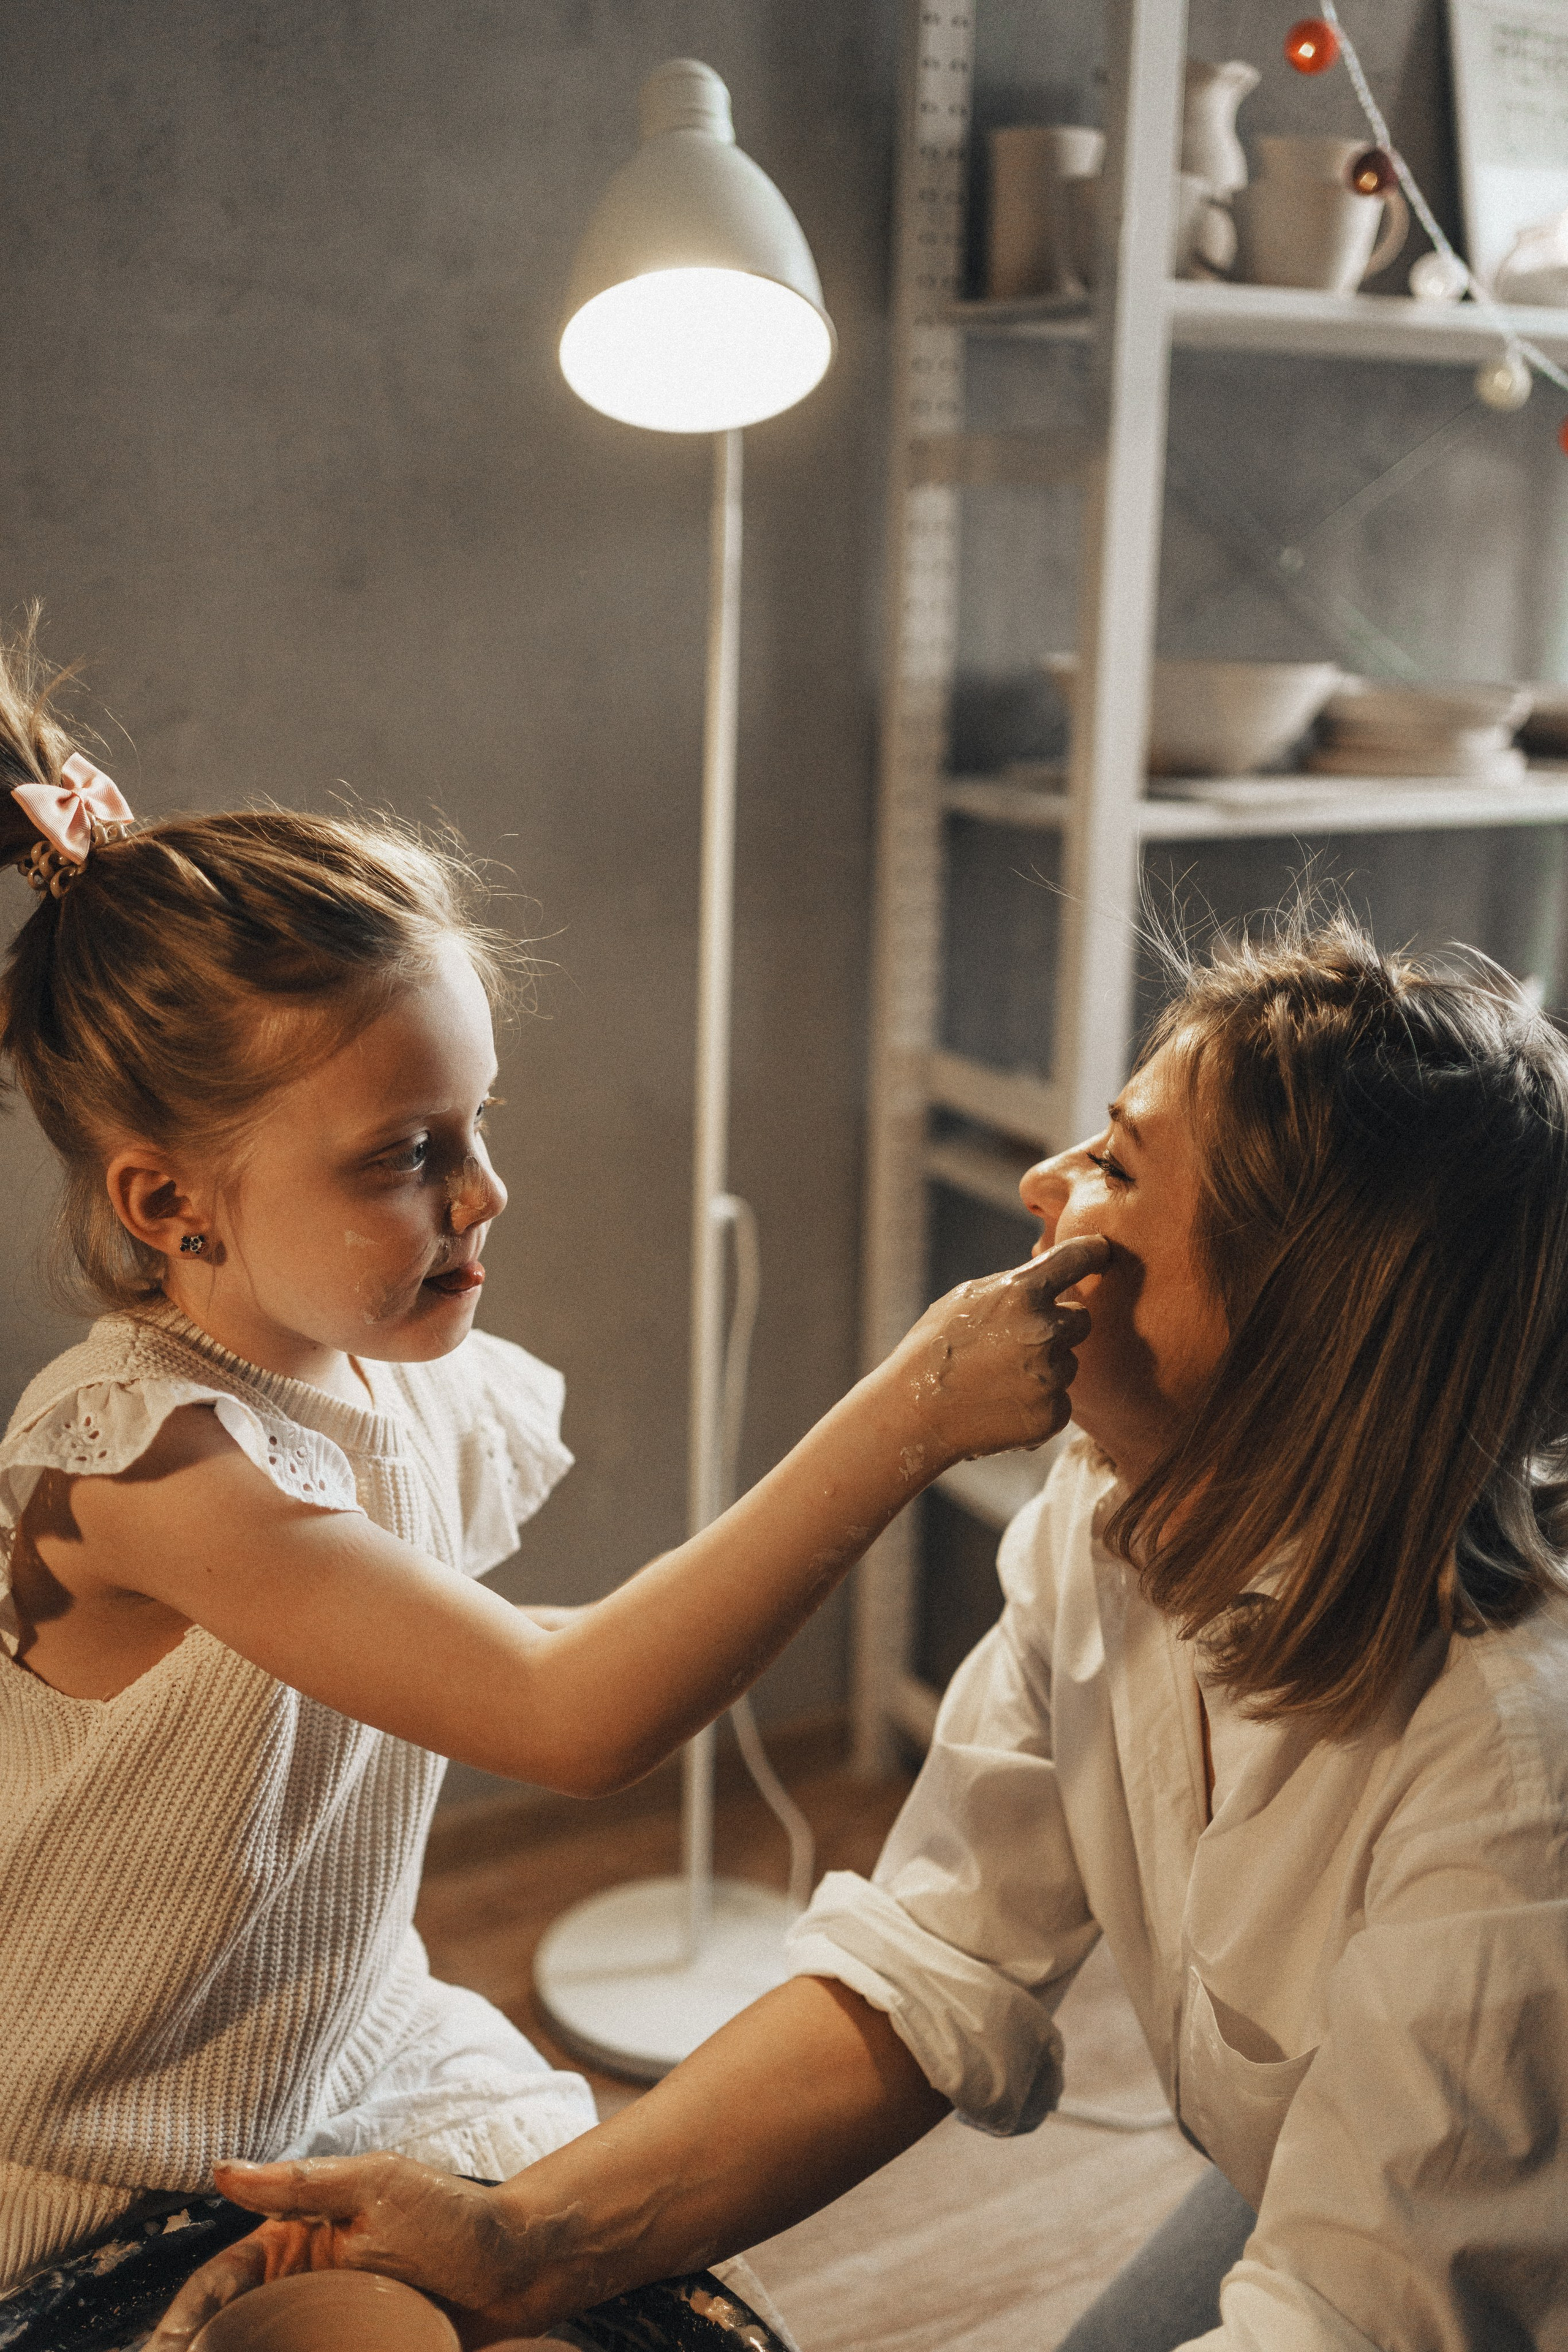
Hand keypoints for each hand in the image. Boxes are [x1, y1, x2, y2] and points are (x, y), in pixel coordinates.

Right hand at [145, 2155, 540, 2349]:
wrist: (519, 2269)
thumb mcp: (379, 2186)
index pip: (216, 2285)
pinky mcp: (350, 2351)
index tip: (162, 2350)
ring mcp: (321, 2328)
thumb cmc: (452, 2217)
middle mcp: (297, 2290)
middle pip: (224, 2333)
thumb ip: (300, 2185)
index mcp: (293, 2243)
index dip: (183, 2321)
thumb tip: (223, 2170)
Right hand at [881, 1232, 1108, 1469]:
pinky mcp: (1053, 1414)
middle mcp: (1046, 1331)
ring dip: (1046, 1367)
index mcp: (1023, 1292)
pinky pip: (1061, 1399)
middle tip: (1017, 1341)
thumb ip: (1016, 1285)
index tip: (1101, 1249)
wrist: (915, 1414)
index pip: (1077, 1258)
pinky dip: (1039, 1401)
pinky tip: (1003, 1402)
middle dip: (1058, 1326)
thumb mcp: (967, 1297)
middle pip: (1081, 1318)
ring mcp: (1052, 1376)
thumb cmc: (935, 1347)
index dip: (1092, 1250)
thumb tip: (1054, 1278)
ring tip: (1000, 1377)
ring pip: (1070, 1362)